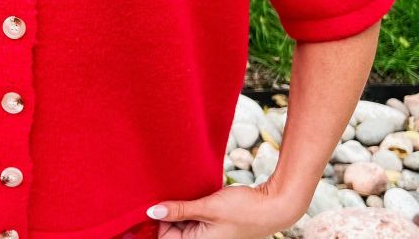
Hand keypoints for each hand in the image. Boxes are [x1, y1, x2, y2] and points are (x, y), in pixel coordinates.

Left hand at [147, 179, 305, 238]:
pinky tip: (194, 193)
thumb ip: (180, 210)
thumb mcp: (208, 208)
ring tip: (185, 190)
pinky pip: (194, 217)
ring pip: (183, 222)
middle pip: (173, 229)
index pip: (165, 236)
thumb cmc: (243, 210)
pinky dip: (191, 206)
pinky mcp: (213, 225)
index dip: (161, 218)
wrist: (271, 206)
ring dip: (181, 208)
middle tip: (172, 190)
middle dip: (170, 211)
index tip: (158, 198)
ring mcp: (208, 235)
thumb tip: (152, 212)